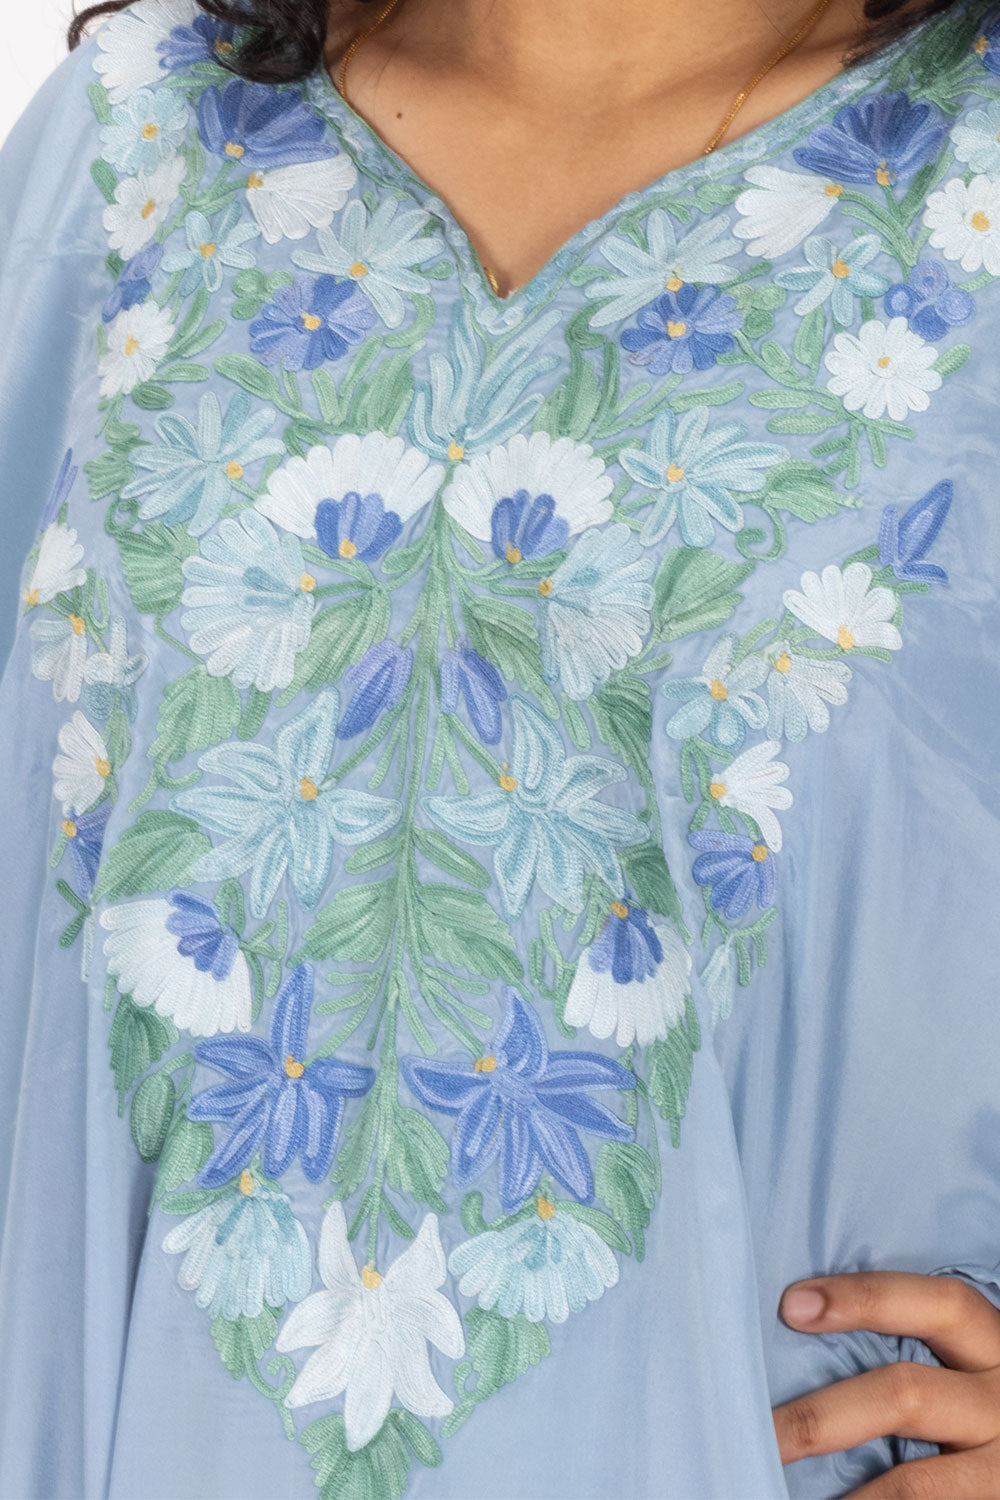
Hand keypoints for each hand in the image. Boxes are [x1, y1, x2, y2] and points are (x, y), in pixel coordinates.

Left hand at [772, 1271, 999, 1496]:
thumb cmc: (977, 1408)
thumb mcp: (965, 1368)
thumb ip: (915, 1352)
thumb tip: (803, 1329)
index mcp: (991, 1347)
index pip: (939, 1304)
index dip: (866, 1297)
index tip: (792, 1304)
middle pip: (907, 1395)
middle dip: (820, 1417)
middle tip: (761, 1436)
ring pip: (914, 1483)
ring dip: (849, 1497)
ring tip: (782, 1489)